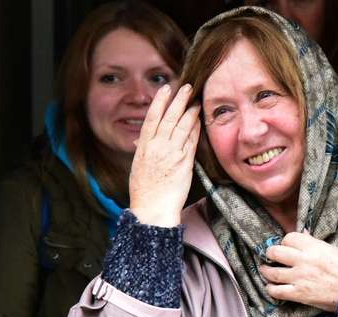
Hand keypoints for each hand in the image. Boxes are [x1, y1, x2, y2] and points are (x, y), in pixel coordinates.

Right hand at [129, 84, 200, 226]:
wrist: (152, 209)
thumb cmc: (144, 191)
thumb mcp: (138, 166)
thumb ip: (142, 150)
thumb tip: (141, 140)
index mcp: (144, 147)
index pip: (152, 118)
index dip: (160, 102)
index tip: (166, 89)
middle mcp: (157, 147)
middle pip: (169, 118)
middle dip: (178, 100)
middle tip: (187, 87)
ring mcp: (171, 154)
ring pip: (182, 127)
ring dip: (190, 112)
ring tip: (196, 101)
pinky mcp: (184, 163)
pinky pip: (191, 142)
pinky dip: (195, 130)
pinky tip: (200, 122)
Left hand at [260, 232, 337, 311]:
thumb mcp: (333, 249)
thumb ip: (315, 243)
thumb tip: (303, 236)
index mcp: (312, 247)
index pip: (289, 238)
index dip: (285, 242)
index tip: (286, 246)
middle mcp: (302, 260)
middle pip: (275, 252)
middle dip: (270, 253)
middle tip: (270, 255)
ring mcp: (299, 278)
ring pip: (272, 272)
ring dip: (266, 271)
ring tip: (265, 270)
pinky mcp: (299, 294)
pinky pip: (277, 292)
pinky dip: (271, 289)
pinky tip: (271, 287)